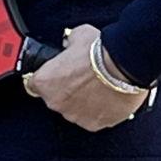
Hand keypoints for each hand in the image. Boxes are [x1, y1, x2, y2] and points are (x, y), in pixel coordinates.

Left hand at [22, 23, 145, 131]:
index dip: (47, 79)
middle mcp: (55, 102)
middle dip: (66, 89)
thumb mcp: (77, 36)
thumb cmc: (101, 52)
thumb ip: (68, 43)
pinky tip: (108, 98)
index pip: (33, 85)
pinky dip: (99, 111)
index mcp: (44, 82)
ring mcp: (75, 115)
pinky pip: (93, 118)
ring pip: (74, 110)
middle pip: (55, 98)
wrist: (126, 65)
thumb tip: (70, 43)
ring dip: (83, 101)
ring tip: (99, 88)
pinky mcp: (95, 124)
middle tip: (83, 78)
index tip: (56, 75)